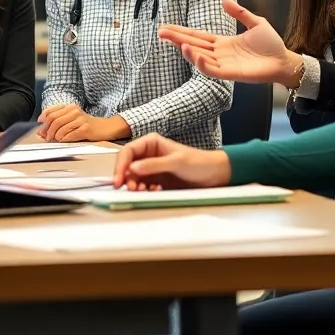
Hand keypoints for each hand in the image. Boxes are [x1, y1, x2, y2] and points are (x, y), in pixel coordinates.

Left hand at [37, 104, 130, 142]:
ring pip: (61, 127)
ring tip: (55, 140)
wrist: (105, 127)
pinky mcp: (86, 128)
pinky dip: (64, 139)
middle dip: (47, 130)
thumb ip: (58, 122)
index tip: (40, 130)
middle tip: (46, 138)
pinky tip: (63, 141)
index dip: (42, 121)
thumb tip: (41, 132)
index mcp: (69, 107)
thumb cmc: (86, 125)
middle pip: (54, 119)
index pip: (50, 112)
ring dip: (55, 136)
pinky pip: (70, 134)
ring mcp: (80, 119)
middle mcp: (74, 111)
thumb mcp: (72, 119)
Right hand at [113, 133, 231, 190]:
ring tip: (143, 191)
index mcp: (151, 143)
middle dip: (126, 177)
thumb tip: (132, 168)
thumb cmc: (199, 162)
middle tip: (131, 188)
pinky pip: (143, 185)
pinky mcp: (157, 180)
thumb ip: (153, 165)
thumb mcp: (176, 162)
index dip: (121, 165)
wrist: (215, 175)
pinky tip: (154, 191)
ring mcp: (152, 168)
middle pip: (128, 165)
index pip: (128, 151)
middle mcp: (149, 154)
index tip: (120, 179)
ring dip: (135, 185)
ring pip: (133, 177)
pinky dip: (144, 190)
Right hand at [158, 0, 301, 84]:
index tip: (166, 27)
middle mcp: (220, 54)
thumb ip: (239, 12)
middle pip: (194, 45)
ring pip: (200, 58)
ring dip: (187, 51)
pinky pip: (212, 70)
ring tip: (176, 42)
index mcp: (223, 42)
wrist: (285, 59)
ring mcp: (224, 64)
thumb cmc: (271, 44)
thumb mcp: (255, 22)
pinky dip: (201, 63)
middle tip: (160, 33)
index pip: (198, 36)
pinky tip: (193, 54)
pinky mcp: (231, 74)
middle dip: (177, 39)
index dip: (182, 31)